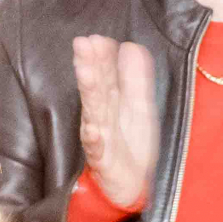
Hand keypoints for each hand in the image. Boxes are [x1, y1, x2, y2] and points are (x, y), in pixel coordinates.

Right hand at [73, 36, 158, 210]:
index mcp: (111, 101)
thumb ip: (135, 77)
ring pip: (93, 112)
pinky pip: (97, 148)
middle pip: (95, 87)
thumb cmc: (131, 142)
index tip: (98, 38)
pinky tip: (92, 129)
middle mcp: (101, 115)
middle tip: (83, 43)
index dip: (102, 57)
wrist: (130, 183)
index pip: (105, 74)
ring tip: (86, 74)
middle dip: (89, 65)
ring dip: (89, 93)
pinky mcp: (103, 159)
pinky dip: (94, 138)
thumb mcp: (139, 105)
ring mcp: (99, 136)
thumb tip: (130, 46)